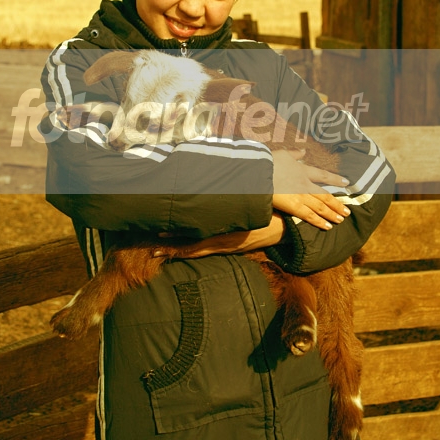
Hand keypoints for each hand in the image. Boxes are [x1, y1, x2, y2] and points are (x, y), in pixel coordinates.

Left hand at [154, 213, 284, 258]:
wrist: (284, 229)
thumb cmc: (265, 214)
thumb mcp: (249, 207)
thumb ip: (232, 201)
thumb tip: (214, 188)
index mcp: (226, 236)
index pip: (196, 242)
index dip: (177, 242)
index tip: (160, 237)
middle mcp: (223, 244)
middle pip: (193, 249)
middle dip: (173, 249)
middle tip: (154, 248)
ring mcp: (227, 248)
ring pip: (199, 252)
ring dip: (180, 251)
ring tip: (161, 249)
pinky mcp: (230, 249)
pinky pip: (209, 250)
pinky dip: (194, 250)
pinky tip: (183, 247)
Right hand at [272, 150, 350, 229]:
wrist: (259, 172)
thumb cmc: (268, 161)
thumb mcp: (283, 153)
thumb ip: (294, 153)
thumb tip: (303, 151)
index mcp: (303, 170)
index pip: (323, 175)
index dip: (335, 179)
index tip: (346, 182)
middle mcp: (305, 184)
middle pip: (325, 195)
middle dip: (337, 203)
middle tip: (347, 211)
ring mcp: (301, 196)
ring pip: (321, 207)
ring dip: (332, 213)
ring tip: (341, 219)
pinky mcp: (294, 206)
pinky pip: (309, 216)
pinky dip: (319, 221)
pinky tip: (328, 226)